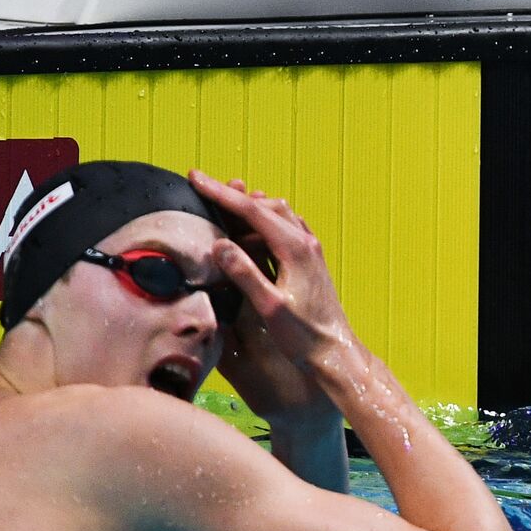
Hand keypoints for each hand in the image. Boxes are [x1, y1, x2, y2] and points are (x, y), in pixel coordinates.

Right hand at [190, 172, 350, 427]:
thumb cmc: (304, 336)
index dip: (220, 193)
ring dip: (249, 209)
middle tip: (202, 187)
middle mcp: (306, 243)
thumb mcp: (269, 307)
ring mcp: (310, 252)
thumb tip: (220, 245)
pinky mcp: (310, 263)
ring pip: (277, 216)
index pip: (252, 210)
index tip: (195, 178)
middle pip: (265, 206)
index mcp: (295, 249)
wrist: (335, 353)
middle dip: (232, 195)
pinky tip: (249, 233)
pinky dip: (263, 225)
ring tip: (219, 206)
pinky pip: (284, 231)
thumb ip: (245, 274)